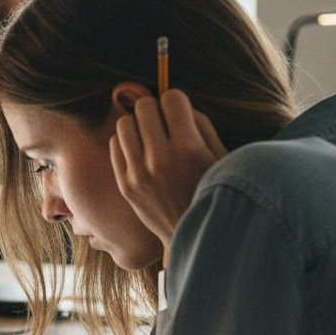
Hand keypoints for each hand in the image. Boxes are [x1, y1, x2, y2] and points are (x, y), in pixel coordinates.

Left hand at [109, 89, 227, 254]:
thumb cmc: (213, 191)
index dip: (177, 102)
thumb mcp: (220, 157)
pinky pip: (115, 145)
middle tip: (163, 123)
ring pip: (124, 123)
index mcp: (188, 149)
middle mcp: (160, 159)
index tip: (179, 113)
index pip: (171, 97)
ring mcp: (139, 174)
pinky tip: (141, 153)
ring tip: (150, 137)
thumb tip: (176, 101)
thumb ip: (201, 124)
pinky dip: (126, 143)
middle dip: (155, 109)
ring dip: (137, 124)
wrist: (194, 236)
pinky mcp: (125, 185)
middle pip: (144, 106)